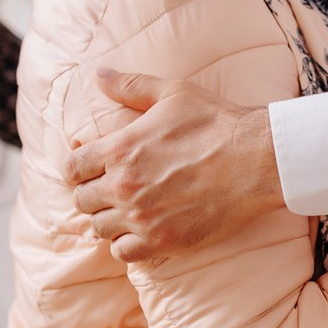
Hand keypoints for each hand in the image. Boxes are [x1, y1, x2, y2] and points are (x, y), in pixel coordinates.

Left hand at [65, 69, 287, 262]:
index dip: (78, 169)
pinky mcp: (163, 241)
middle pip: (81, 201)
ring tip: (128, 210)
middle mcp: (123, 186)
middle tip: (113, 190)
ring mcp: (141, 217)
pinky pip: (123, 253)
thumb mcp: (172, 93)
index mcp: (119, 149)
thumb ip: (130, 86)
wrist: (256, 159)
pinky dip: (126, 244)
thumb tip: (99, 74)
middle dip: (93, 194)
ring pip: (99, 229)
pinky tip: (141, 231)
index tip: (91, 169)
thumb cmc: (216, 123)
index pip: (71, 168)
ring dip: (109, 220)